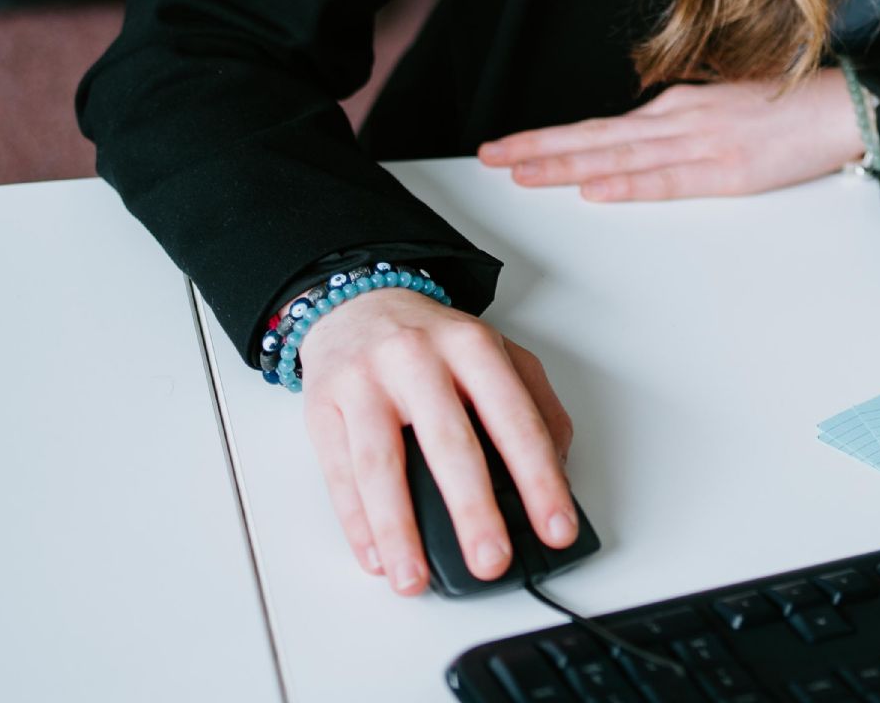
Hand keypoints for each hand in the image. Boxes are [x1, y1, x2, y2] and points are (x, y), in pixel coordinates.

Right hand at [296, 288, 575, 596]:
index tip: (556, 528)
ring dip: (400, 531)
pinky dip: (356, 524)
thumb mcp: (498, 354)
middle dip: (473, 510)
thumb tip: (557, 471)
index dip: (539, 479)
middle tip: (491, 561)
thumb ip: (536, 405)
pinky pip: (338, 474)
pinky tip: (376, 557)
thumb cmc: (433, 341)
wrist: (358, 301)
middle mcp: (418, 360)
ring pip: (381, 466)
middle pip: (450, 443)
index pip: (515, 419)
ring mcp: (366, 382)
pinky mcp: (322, 407)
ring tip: (415, 578)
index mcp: (473, 346)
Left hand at [478, 76, 864, 200]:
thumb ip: (684, 123)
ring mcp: (702, 144)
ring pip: (620, 157)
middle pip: (596, 138)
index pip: (602, 128)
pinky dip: (629, 185)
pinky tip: (598, 190)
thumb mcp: (724, 106)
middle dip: (539, 147)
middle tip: (490, 156)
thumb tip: (646, 138)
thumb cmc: (791, 108)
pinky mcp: (729, 170)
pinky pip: (668, 180)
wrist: (846, 106)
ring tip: (522, 173)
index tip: (510, 147)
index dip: (552, 138)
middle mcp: (681, 120)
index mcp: (680, 107)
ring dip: (567, 165)